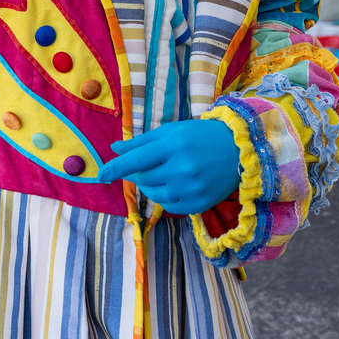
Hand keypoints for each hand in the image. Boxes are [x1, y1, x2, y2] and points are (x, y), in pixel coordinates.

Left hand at [96, 119, 239, 213]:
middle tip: (138, 167)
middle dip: (134, 174)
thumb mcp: (171, 131)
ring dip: (148, 186)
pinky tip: (171, 185)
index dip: (115, 168)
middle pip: (143, 178)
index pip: (136, 160)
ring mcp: (190, 189)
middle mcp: (181, 169)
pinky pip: (169, 206)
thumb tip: (114, 149)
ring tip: (159, 173)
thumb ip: (141, 142)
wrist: (238, 150)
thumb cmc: (200, 136)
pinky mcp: (198, 205)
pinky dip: (163, 197)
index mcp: (173, 146)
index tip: (100, 175)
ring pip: (153, 195)